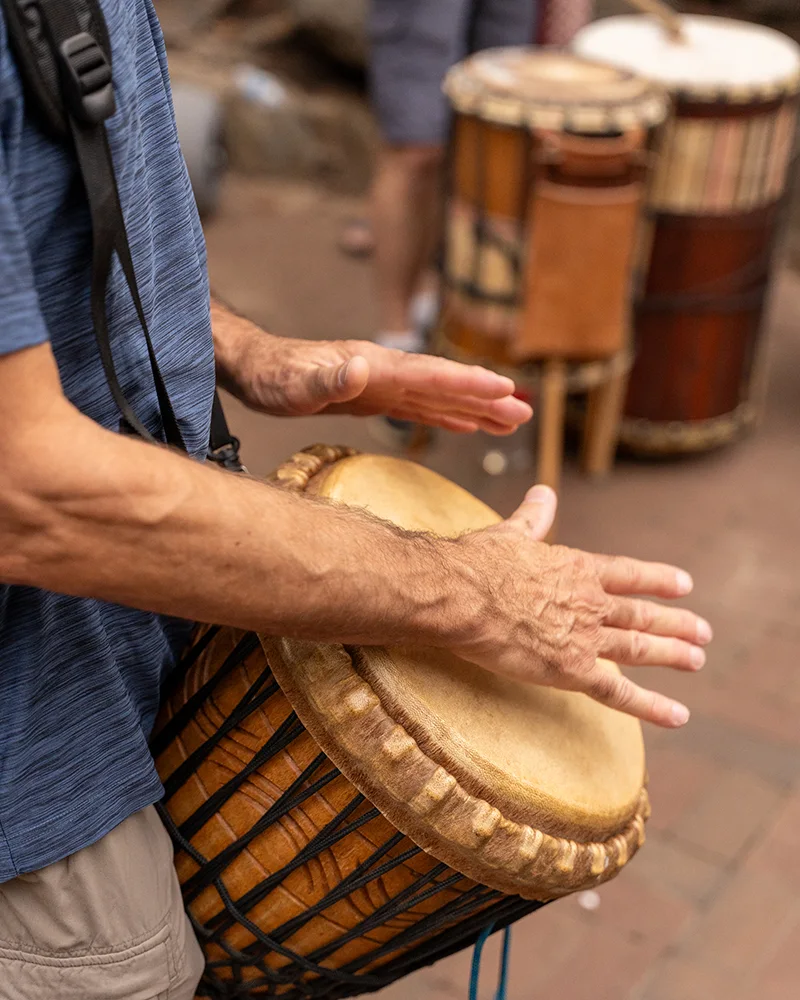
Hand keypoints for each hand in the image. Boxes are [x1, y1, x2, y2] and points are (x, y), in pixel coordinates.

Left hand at [219, 328, 531, 434]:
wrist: (254, 368)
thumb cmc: (272, 377)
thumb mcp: (294, 384)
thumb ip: (329, 379)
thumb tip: (363, 367)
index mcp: (375, 367)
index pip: (430, 375)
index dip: (467, 383)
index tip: (503, 390)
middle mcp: (386, 372)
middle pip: (445, 385)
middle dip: (486, 399)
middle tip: (525, 414)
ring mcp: (383, 384)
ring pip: (438, 397)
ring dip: (475, 409)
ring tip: (511, 421)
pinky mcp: (375, 398)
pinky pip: (419, 408)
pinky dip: (446, 416)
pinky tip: (465, 425)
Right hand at [450, 486, 710, 727]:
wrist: (462, 594)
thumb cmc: (478, 562)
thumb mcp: (511, 533)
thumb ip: (533, 517)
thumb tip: (543, 492)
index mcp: (576, 568)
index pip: (628, 574)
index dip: (658, 580)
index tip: (684, 584)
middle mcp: (589, 601)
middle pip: (641, 614)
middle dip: (675, 622)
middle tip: (703, 632)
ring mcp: (584, 636)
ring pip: (638, 648)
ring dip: (672, 654)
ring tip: (697, 660)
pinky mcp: (571, 670)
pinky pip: (618, 692)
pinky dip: (651, 705)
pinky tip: (678, 714)